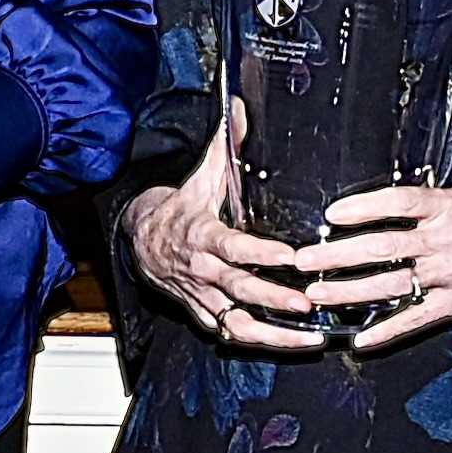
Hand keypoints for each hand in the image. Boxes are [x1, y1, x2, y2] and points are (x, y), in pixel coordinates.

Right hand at [123, 109, 320, 353]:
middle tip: (306, 303)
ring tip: (309, 339)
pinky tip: (296, 346)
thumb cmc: (181, 209)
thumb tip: (242, 106)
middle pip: (239, 289)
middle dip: (274, 298)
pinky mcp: (205, 315)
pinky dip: (263, 343)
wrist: (142, 242)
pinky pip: (232, 335)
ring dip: (274, 335)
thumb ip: (227, 147)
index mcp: (203, 235)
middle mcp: (203, 271)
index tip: (290, 257)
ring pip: (237, 323)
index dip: (260, 253)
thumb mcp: (201, 178)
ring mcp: (204, 297)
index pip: (233, 246)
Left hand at [297, 183, 451, 352]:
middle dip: (337, 255)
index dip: (361, 208)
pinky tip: (360, 337)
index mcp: (450, 208)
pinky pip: (416, 318)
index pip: (396, 203)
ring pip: (390, 284)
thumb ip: (435, 205)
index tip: (332, 214)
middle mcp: (447, 241)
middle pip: (381, 247)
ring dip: (349, 291)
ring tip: (318, 294)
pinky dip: (386, 330)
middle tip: (305, 260)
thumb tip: (396, 205)